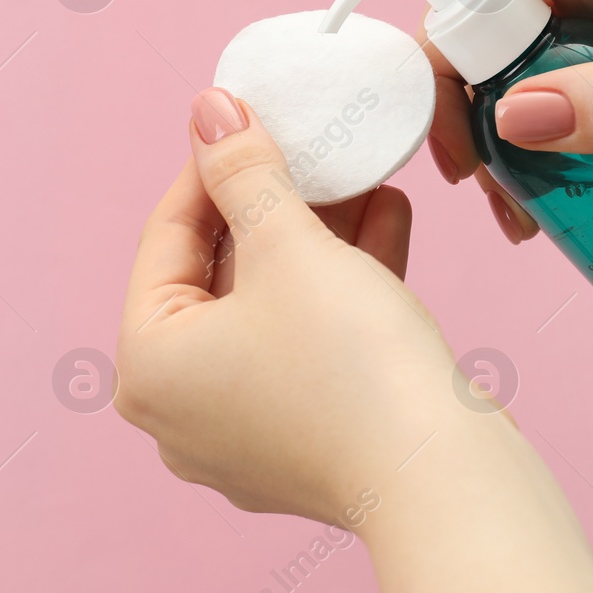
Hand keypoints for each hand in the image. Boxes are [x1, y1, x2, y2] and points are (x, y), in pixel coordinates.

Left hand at [118, 88, 592, 592]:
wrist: (443, 481)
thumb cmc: (351, 367)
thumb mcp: (290, 246)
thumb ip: (244, 171)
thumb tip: (208, 111)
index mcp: (149, 368)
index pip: (167, 236)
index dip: (212, 163)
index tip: (247, 112)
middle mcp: (181, 412)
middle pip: (220, 274)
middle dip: (276, 202)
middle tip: (309, 142)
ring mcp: (243, 434)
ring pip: (271, 308)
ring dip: (317, 238)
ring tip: (360, 175)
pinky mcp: (305, 442)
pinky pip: (307, 345)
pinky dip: (338, 289)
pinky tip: (385, 221)